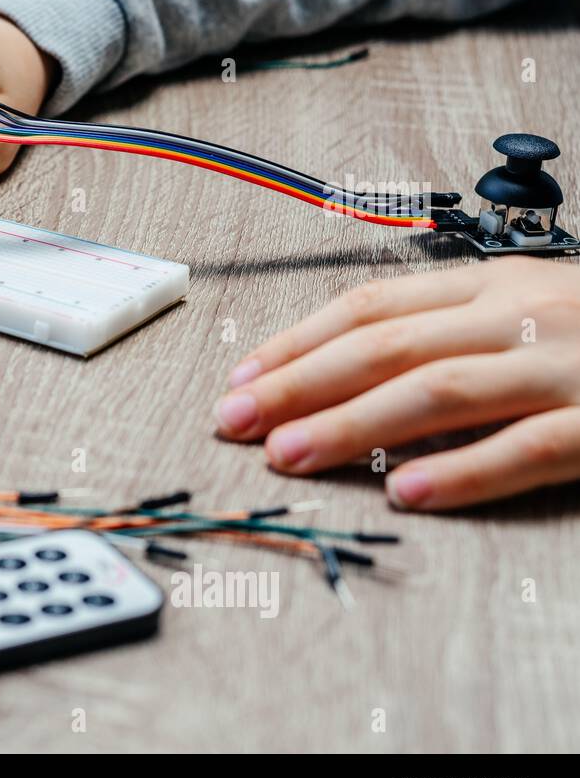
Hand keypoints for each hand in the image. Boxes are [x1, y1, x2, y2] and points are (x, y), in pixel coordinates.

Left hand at [214, 257, 579, 510]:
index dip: (297, 342)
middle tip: (232, 422)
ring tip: (287, 454)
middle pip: (386, 346)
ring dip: (351, 425)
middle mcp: (524, 314)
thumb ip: (449, 329)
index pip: (371, 305)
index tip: (241, 378)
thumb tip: (342, 373)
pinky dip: (462, 471)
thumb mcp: (528, 306)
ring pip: (439, 391)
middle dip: (298, 385)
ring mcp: (569, 366)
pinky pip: (529, 448)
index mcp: (496, 283)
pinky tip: (404, 494)